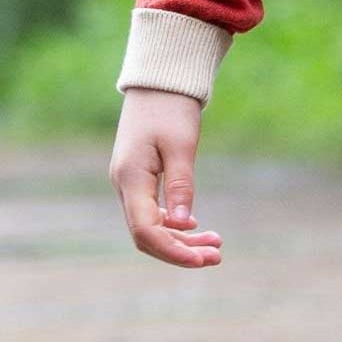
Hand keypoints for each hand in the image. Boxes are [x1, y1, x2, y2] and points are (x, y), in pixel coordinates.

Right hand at [109, 88, 223, 268]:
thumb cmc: (171, 108)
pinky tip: (196, 226)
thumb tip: (183, 226)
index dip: (173, 251)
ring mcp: (130, 183)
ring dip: (181, 238)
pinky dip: (174, 222)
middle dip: (181, 250)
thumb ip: (181, 185)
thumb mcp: (181, 145)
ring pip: (151, 225)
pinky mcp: (139, 178)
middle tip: (217, 256)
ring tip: (215, 246)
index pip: (146, 231)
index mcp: (130, 179)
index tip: (203, 259)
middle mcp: (125, 185)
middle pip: (148, 235)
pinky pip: (152, 211)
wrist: (159, 81)